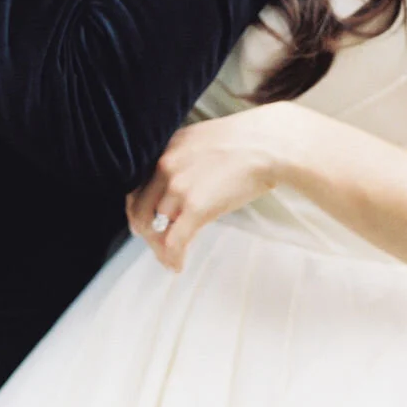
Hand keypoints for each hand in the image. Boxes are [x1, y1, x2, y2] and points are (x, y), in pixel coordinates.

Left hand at [126, 105, 302, 270]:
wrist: (268, 143)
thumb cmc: (247, 141)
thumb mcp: (203, 140)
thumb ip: (185, 158)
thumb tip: (183, 181)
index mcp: (166, 149)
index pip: (138, 185)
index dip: (140, 208)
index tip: (149, 220)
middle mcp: (164, 167)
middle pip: (140, 209)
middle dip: (147, 231)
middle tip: (159, 243)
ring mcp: (178, 188)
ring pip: (154, 229)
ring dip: (160, 248)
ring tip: (170, 257)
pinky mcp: (195, 208)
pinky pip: (174, 242)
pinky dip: (172, 259)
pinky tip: (177, 266)